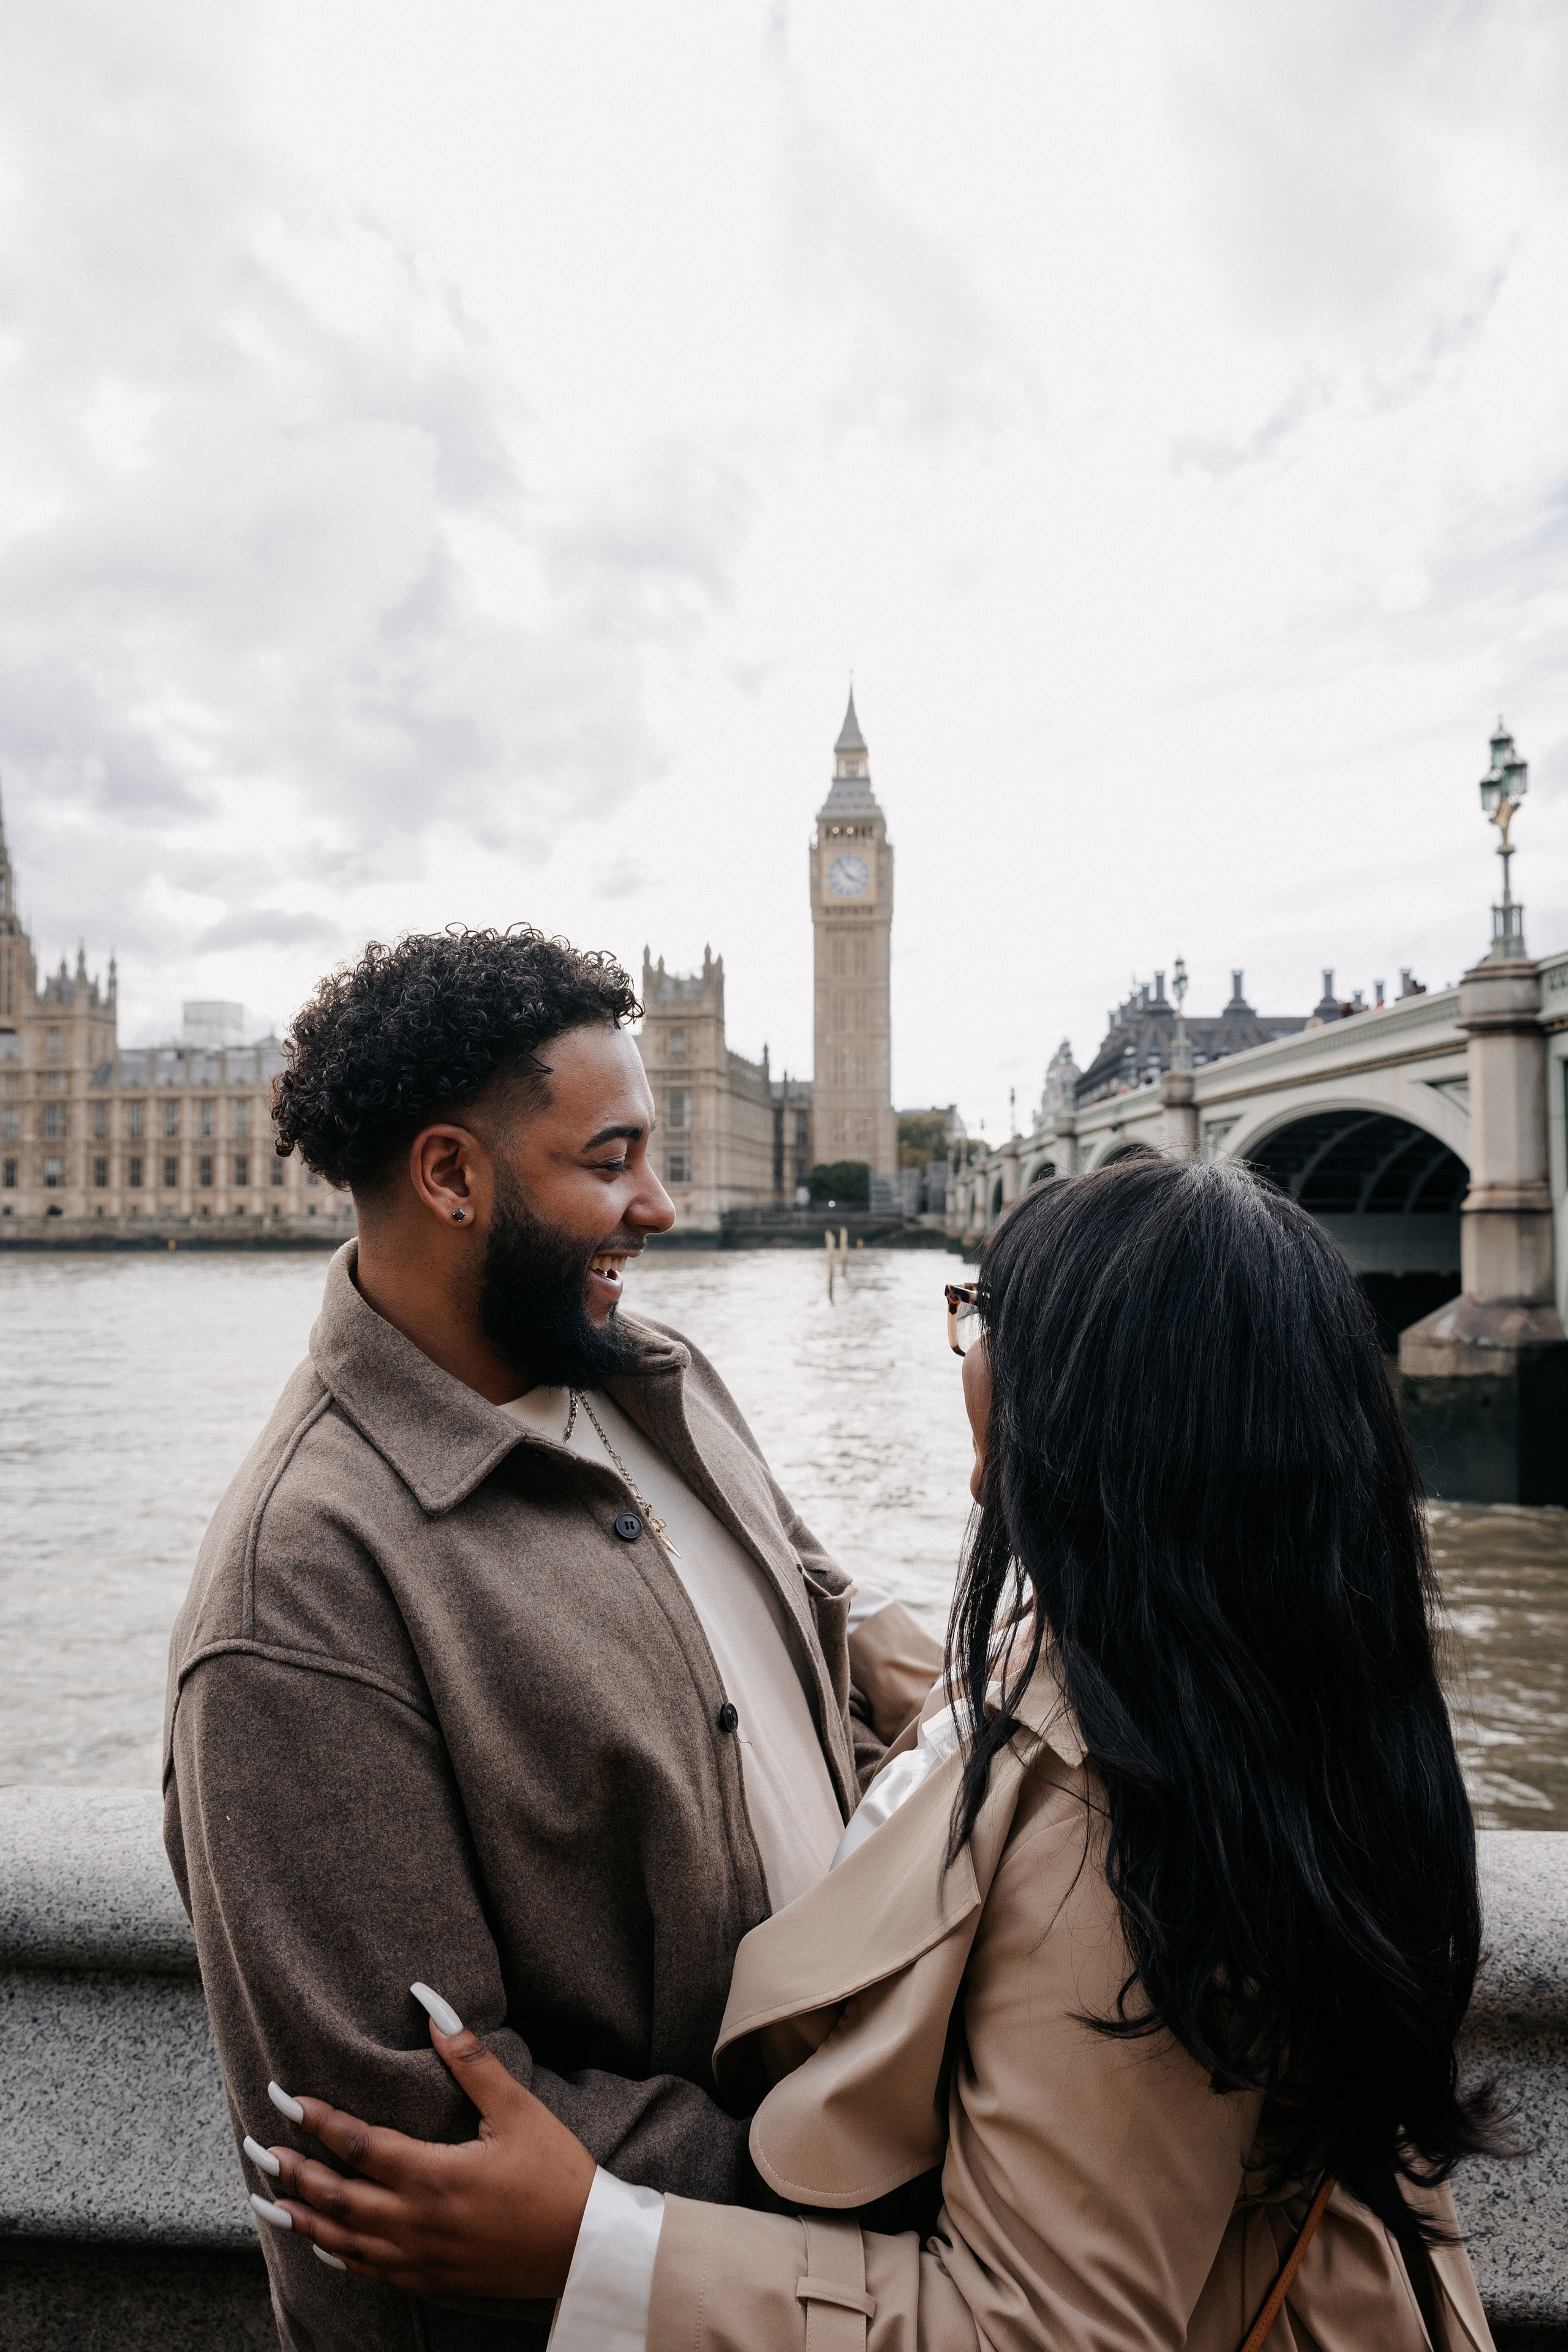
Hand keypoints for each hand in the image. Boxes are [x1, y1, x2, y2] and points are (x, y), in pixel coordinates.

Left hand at [254, 2004, 596, 2299]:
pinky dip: (337, 2255)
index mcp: (436, 2175)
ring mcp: (421, 2258)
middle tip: (256, 2149)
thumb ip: (471, 2059)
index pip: (359, 2144)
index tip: (284, 2098)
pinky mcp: (431, 2279)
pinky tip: (320, 2245)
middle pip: (337, 2197)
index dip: (318, 2120)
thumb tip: (432, 2006)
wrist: (585, 2249)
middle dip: (293, 2171)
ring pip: (344, 2240)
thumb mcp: (519, 2108)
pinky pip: (369, 2272)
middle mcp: (418, 2222)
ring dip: (302, 2218)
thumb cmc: (557, 2172)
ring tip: (266, 2199)